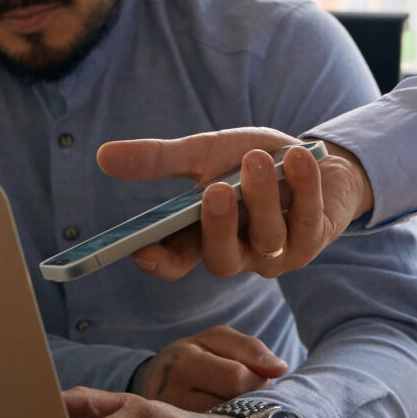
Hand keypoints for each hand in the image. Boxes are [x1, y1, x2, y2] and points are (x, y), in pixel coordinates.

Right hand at [96, 128, 373, 280]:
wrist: (312, 158)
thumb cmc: (252, 161)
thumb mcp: (204, 155)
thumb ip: (159, 160)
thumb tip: (103, 156)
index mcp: (204, 239)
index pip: (176, 262)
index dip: (160, 262)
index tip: (140, 251)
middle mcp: (240, 254)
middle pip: (222, 260)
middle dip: (218, 227)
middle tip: (213, 190)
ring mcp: (278, 253)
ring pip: (267, 238)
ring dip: (261, 198)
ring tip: (255, 159)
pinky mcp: (314, 238)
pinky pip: (307, 217)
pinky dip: (303, 186)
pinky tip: (296, 157)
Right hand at [131, 326, 289, 410]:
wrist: (152, 380)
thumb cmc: (194, 357)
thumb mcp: (217, 340)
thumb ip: (250, 349)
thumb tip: (280, 368)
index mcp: (184, 362)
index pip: (235, 377)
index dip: (256, 381)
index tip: (260, 382)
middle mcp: (171, 394)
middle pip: (229, 407)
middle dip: (249, 406)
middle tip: (250, 402)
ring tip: (237, 417)